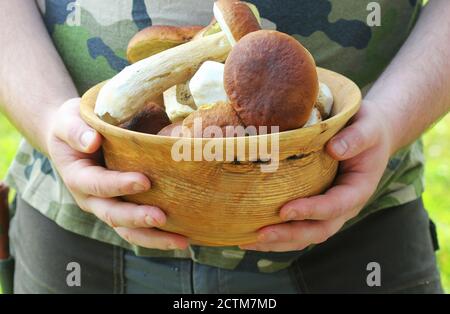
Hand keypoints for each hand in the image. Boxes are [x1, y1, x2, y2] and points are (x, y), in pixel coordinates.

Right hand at [47, 98, 187, 249]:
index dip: (119, 185)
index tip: (144, 181)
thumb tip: (92, 142)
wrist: (72, 138)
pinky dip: (159, 235)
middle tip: (162, 218)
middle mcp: (91, 199)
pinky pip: (139, 228)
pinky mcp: (123, 208)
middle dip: (137, 218)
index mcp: (78, 177)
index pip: (98, 185)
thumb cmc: (73, 126)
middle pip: (113, 215)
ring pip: (128, 230)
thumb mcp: (68, 121)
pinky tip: (184, 237)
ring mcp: (108, 207)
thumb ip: (76, 131)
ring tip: (182, 241)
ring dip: (154, 238)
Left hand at [240, 101, 393, 251]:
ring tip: (248, 241)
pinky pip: (297, 226)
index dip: (311, 211)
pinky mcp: (315, 206)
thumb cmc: (368, 127)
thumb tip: (334, 149)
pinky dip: (277, 234)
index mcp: (358, 189)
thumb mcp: (368, 126)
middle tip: (260, 234)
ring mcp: (329, 210)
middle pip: (318, 230)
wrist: (370, 133)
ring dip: (278, 242)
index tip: (285, 210)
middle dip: (289, 235)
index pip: (335, 206)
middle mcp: (344, 206)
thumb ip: (356, 138)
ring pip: (306, 235)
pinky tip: (251, 233)